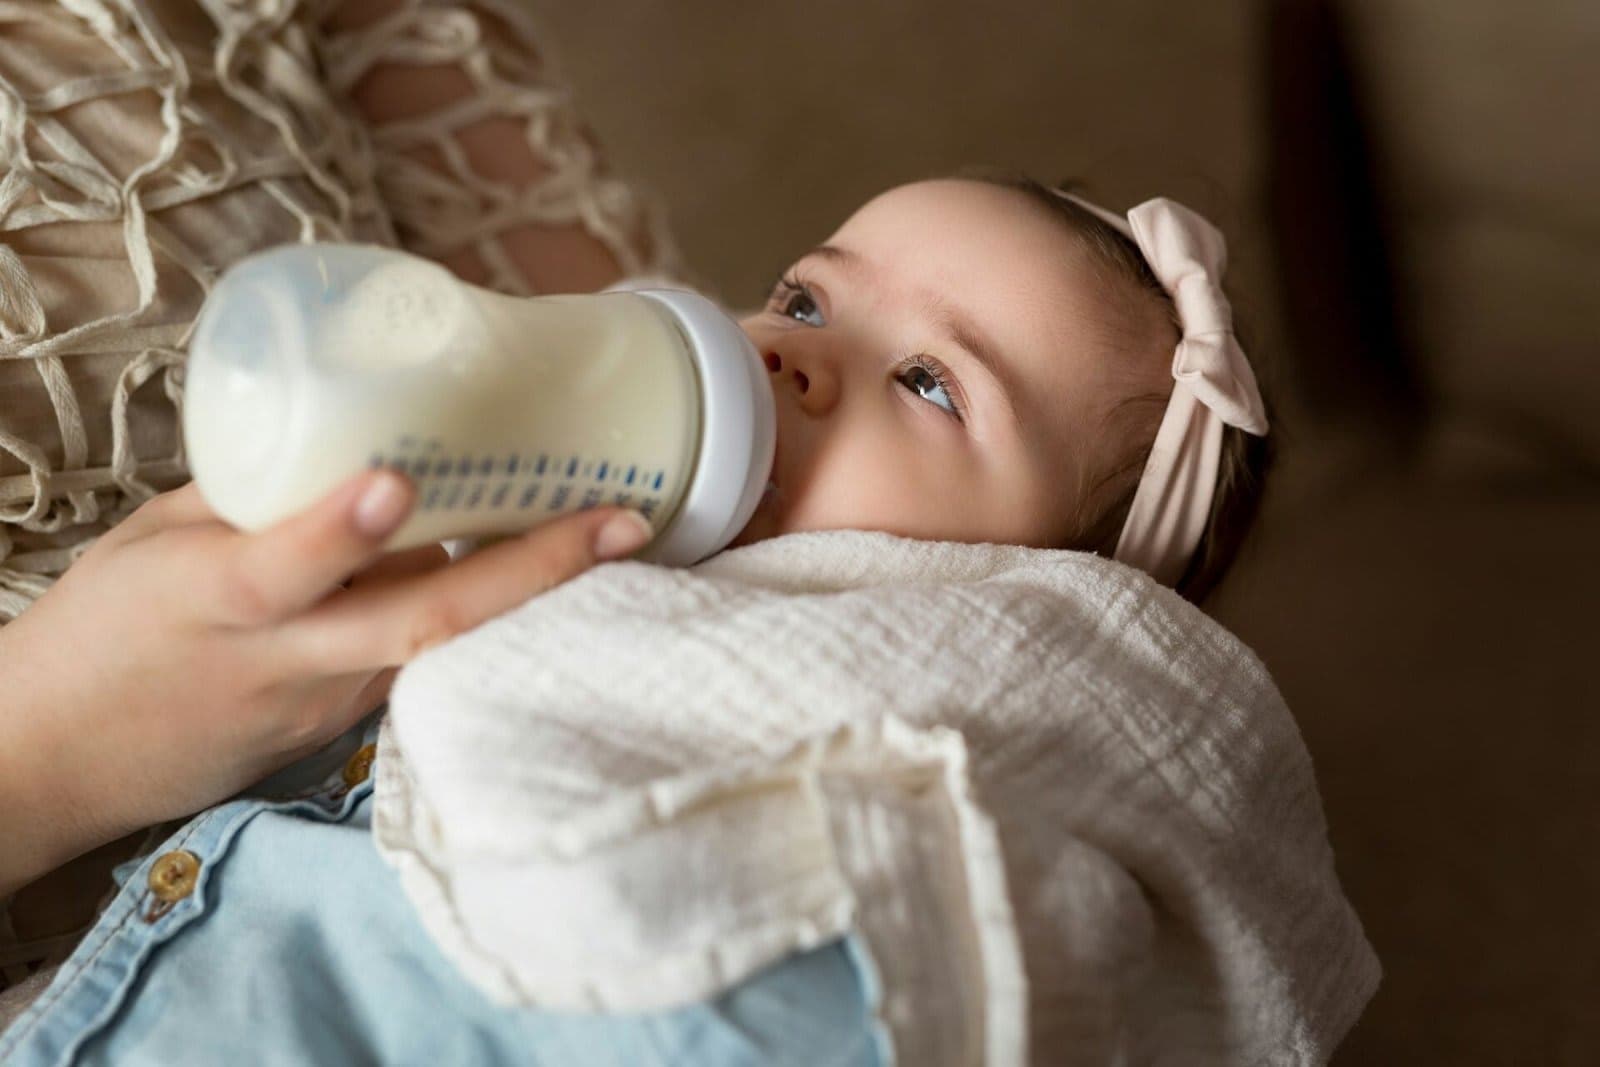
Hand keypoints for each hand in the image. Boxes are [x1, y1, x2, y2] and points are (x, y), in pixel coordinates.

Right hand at [0, 471, 651, 892]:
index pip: (286, 564)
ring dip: (533, 599)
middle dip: (530, 572)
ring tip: (618, 539)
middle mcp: (287, 659)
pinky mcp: (340, 730)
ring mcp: (325, 704)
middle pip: (420, 624)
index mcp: (216, 597)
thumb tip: (357, 445)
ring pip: (443, 650)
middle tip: (622, 522)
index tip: (400, 480)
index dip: (343, 527)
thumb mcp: (153, 542)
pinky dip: (486, 623)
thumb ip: (258, 497)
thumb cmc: (98, 631)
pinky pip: (424, 667)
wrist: (55, 762)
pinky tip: (544, 583)